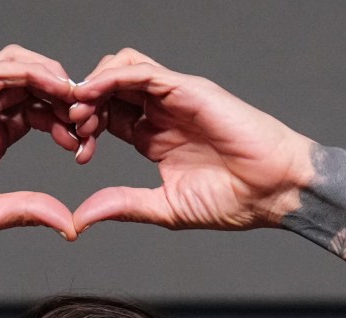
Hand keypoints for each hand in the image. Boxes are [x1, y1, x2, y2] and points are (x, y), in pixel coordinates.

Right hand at [0, 46, 92, 240]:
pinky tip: (58, 90)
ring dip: (56, 80)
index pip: (38, 114)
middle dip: (68, 102)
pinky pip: (8, 68)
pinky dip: (37, 73)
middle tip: (88, 125)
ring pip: (26, 67)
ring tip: (77, 103)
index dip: (65, 125)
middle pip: (37, 87)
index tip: (83, 147)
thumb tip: (68, 225)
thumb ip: (26, 211)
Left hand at [67, 50, 317, 232]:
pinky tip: (94, 93)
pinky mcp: (187, 88)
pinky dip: (112, 76)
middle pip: (109, 89)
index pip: (107, 117)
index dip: (85, 128)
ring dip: (94, 85)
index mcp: (155, 137)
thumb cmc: (234, 200)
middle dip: (83, 104)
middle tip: (70, 127)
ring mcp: (174, 97)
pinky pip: (141, 71)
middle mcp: (162, 112)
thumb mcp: (165, 208)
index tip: (75, 152)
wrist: (274, 190)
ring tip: (79, 109)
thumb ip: (123, 205)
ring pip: (121, 70)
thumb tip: (80, 219)